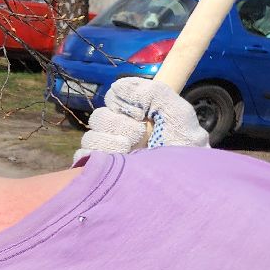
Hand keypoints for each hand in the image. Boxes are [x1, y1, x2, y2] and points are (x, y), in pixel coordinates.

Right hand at [73, 77, 207, 160]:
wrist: (187, 183)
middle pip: (99, 116)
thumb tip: (118, 86)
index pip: (113, 98)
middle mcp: (119, 132)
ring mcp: (108, 153)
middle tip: (141, 136)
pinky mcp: (98, 172)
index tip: (141, 113)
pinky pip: (82, 158)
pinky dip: (95, 157)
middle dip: (119, 124)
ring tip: (131, 152)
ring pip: (90, 137)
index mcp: (136, 116)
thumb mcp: (179, 116)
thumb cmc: (187, 151)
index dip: (123, 102)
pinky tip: (117, 160)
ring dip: (109, 141)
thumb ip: (156, 94)